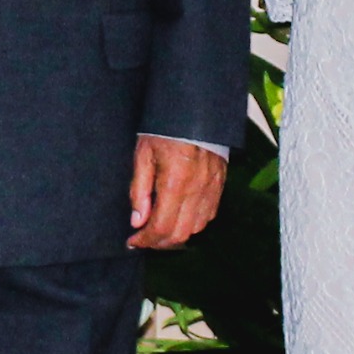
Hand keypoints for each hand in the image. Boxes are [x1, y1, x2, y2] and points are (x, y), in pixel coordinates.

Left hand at [128, 136, 226, 251]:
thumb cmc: (166, 130)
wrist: (196, 111)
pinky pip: (208, 216)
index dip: (145, 240)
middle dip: (158, 242)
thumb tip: (137, 220)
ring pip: (195, 228)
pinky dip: (192, 223)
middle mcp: (196, 191)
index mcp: (175, 184)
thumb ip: (139, 190)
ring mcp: (211, 189)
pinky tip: (180, 216)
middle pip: (179, 234)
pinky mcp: (219, 185)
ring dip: (176, 234)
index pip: (161, 227)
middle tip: (144, 238)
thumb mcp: (143, 155)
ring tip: (160, 228)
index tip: (133, 241)